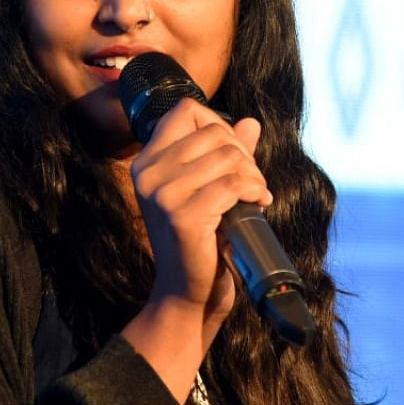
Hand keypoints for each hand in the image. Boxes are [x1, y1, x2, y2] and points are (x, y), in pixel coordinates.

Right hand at [120, 98, 270, 403]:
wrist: (188, 294)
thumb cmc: (201, 241)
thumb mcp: (210, 190)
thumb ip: (228, 155)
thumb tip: (251, 123)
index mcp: (147, 162)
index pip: (186, 110)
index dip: (218, 125)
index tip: (231, 157)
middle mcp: (147, 172)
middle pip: (213, 132)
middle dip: (243, 155)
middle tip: (251, 184)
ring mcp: (162, 193)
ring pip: (227, 157)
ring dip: (253, 176)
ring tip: (255, 196)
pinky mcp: (182, 215)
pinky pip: (232, 184)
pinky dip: (253, 192)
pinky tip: (256, 206)